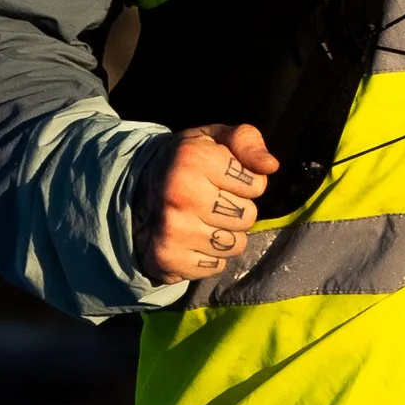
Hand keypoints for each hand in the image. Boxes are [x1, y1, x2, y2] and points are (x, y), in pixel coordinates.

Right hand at [137, 121, 280, 283]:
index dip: (246, 182)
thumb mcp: (214, 139)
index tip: (223, 179)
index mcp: (193, 159)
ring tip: (202, 220)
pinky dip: (209, 256)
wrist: (134, 192)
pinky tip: (191, 239)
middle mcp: (181, 195)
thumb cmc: (185, 163)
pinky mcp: (168, 258)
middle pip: (247, 217)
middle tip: (211, 201)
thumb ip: (247, 143)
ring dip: (225, 235)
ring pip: (235, 245)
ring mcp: (173, 230)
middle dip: (236, 209)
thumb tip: (271, 166)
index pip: (256, 185)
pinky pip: (216, 265)